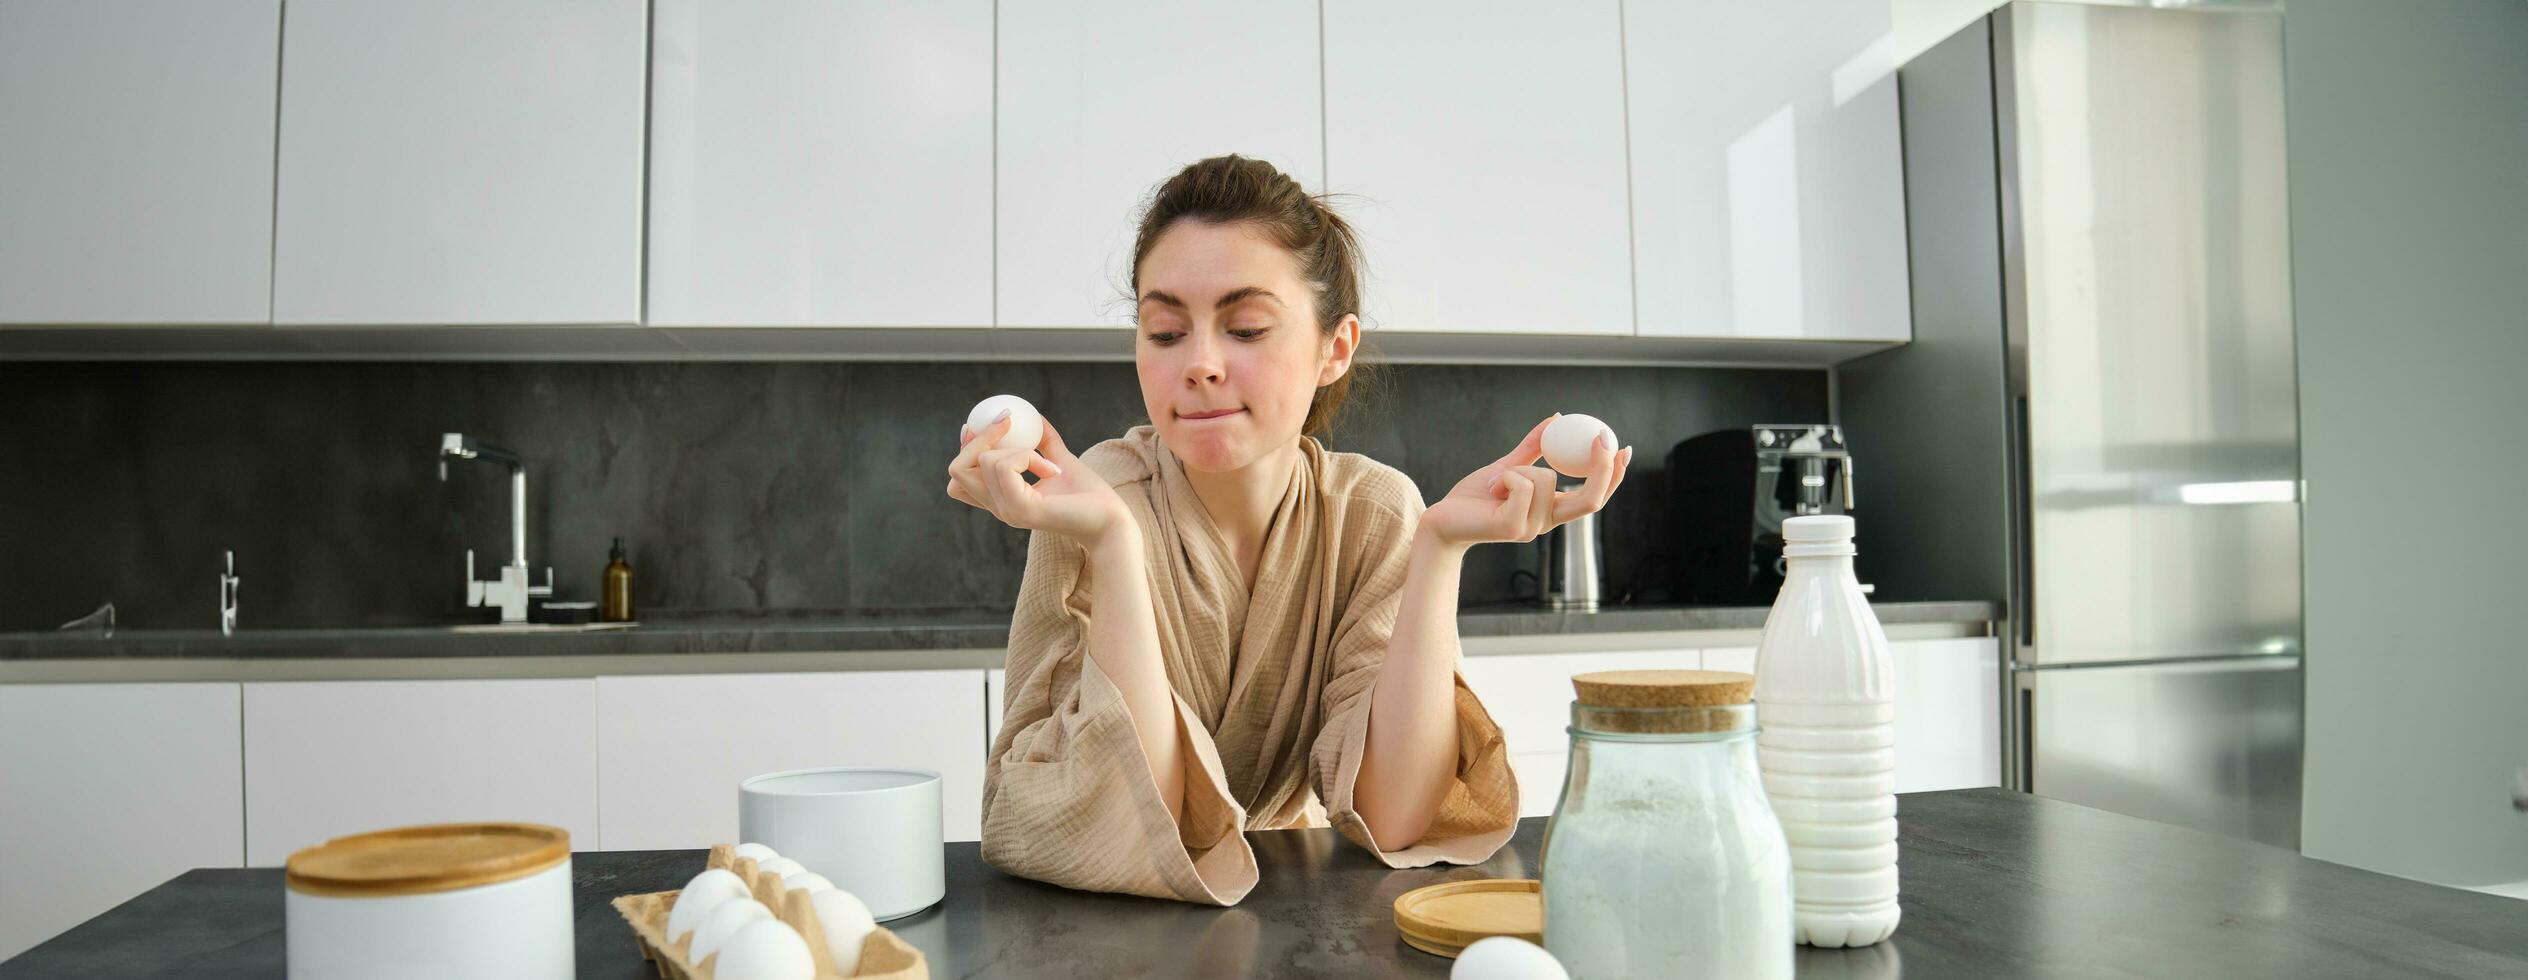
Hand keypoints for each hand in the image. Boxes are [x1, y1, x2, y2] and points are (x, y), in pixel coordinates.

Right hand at [946, 413, 1129, 547]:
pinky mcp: (1021, 509)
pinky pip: (1006, 466)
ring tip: (1048, 462)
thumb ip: (1044, 443)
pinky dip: (1029, 457)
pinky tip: (1053, 470)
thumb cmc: (1089, 496)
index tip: (984, 425)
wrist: (1111, 521)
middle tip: (1007, 423)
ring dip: (1017, 448)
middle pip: (957, 470)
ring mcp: (1007, 511)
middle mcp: (999, 508)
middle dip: (978, 440)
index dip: (965, 449)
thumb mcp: (1060, 461)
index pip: (959, 480)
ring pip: (984, 462)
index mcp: (1002, 500)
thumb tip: (1034, 416)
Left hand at [1420, 414, 1632, 548]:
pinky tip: (1492, 488)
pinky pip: (1523, 485)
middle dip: (1603, 468)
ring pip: (1546, 479)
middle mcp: (1546, 523)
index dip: (1614, 475)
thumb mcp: (1507, 466)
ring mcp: (1531, 528)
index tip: (1623, 447)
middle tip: (1602, 438)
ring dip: (1519, 469)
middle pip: (1591, 499)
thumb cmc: (1473, 498)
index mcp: (1550, 511)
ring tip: (1496, 481)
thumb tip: (1557, 418)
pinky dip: (1507, 476)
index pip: (1594, 497)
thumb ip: (1532, 448)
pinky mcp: (1513, 528)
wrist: (1442, 520)